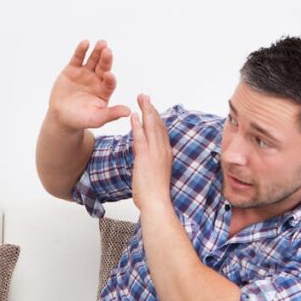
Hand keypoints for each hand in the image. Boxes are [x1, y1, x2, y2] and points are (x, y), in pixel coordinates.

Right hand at [47, 40, 131, 130]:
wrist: (61, 116)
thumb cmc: (80, 119)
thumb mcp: (96, 119)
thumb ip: (111, 114)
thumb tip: (128, 112)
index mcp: (104, 91)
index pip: (110, 82)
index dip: (110, 78)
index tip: (109, 75)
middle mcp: (97, 80)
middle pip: (103, 67)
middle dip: (106, 60)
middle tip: (108, 51)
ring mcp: (85, 73)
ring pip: (93, 60)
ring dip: (97, 51)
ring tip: (101, 43)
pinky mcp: (73, 69)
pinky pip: (78, 58)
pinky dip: (81, 50)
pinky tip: (85, 43)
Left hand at [131, 94, 172, 212]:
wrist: (157, 203)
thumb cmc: (155, 195)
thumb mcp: (155, 176)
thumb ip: (151, 165)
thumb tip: (145, 163)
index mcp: (166, 154)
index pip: (162, 132)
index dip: (157, 118)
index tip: (152, 108)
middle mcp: (163, 151)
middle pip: (158, 125)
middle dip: (151, 109)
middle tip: (145, 96)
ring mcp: (155, 153)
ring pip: (151, 126)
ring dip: (145, 110)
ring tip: (141, 98)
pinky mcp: (146, 157)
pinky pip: (141, 137)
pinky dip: (137, 125)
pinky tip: (134, 115)